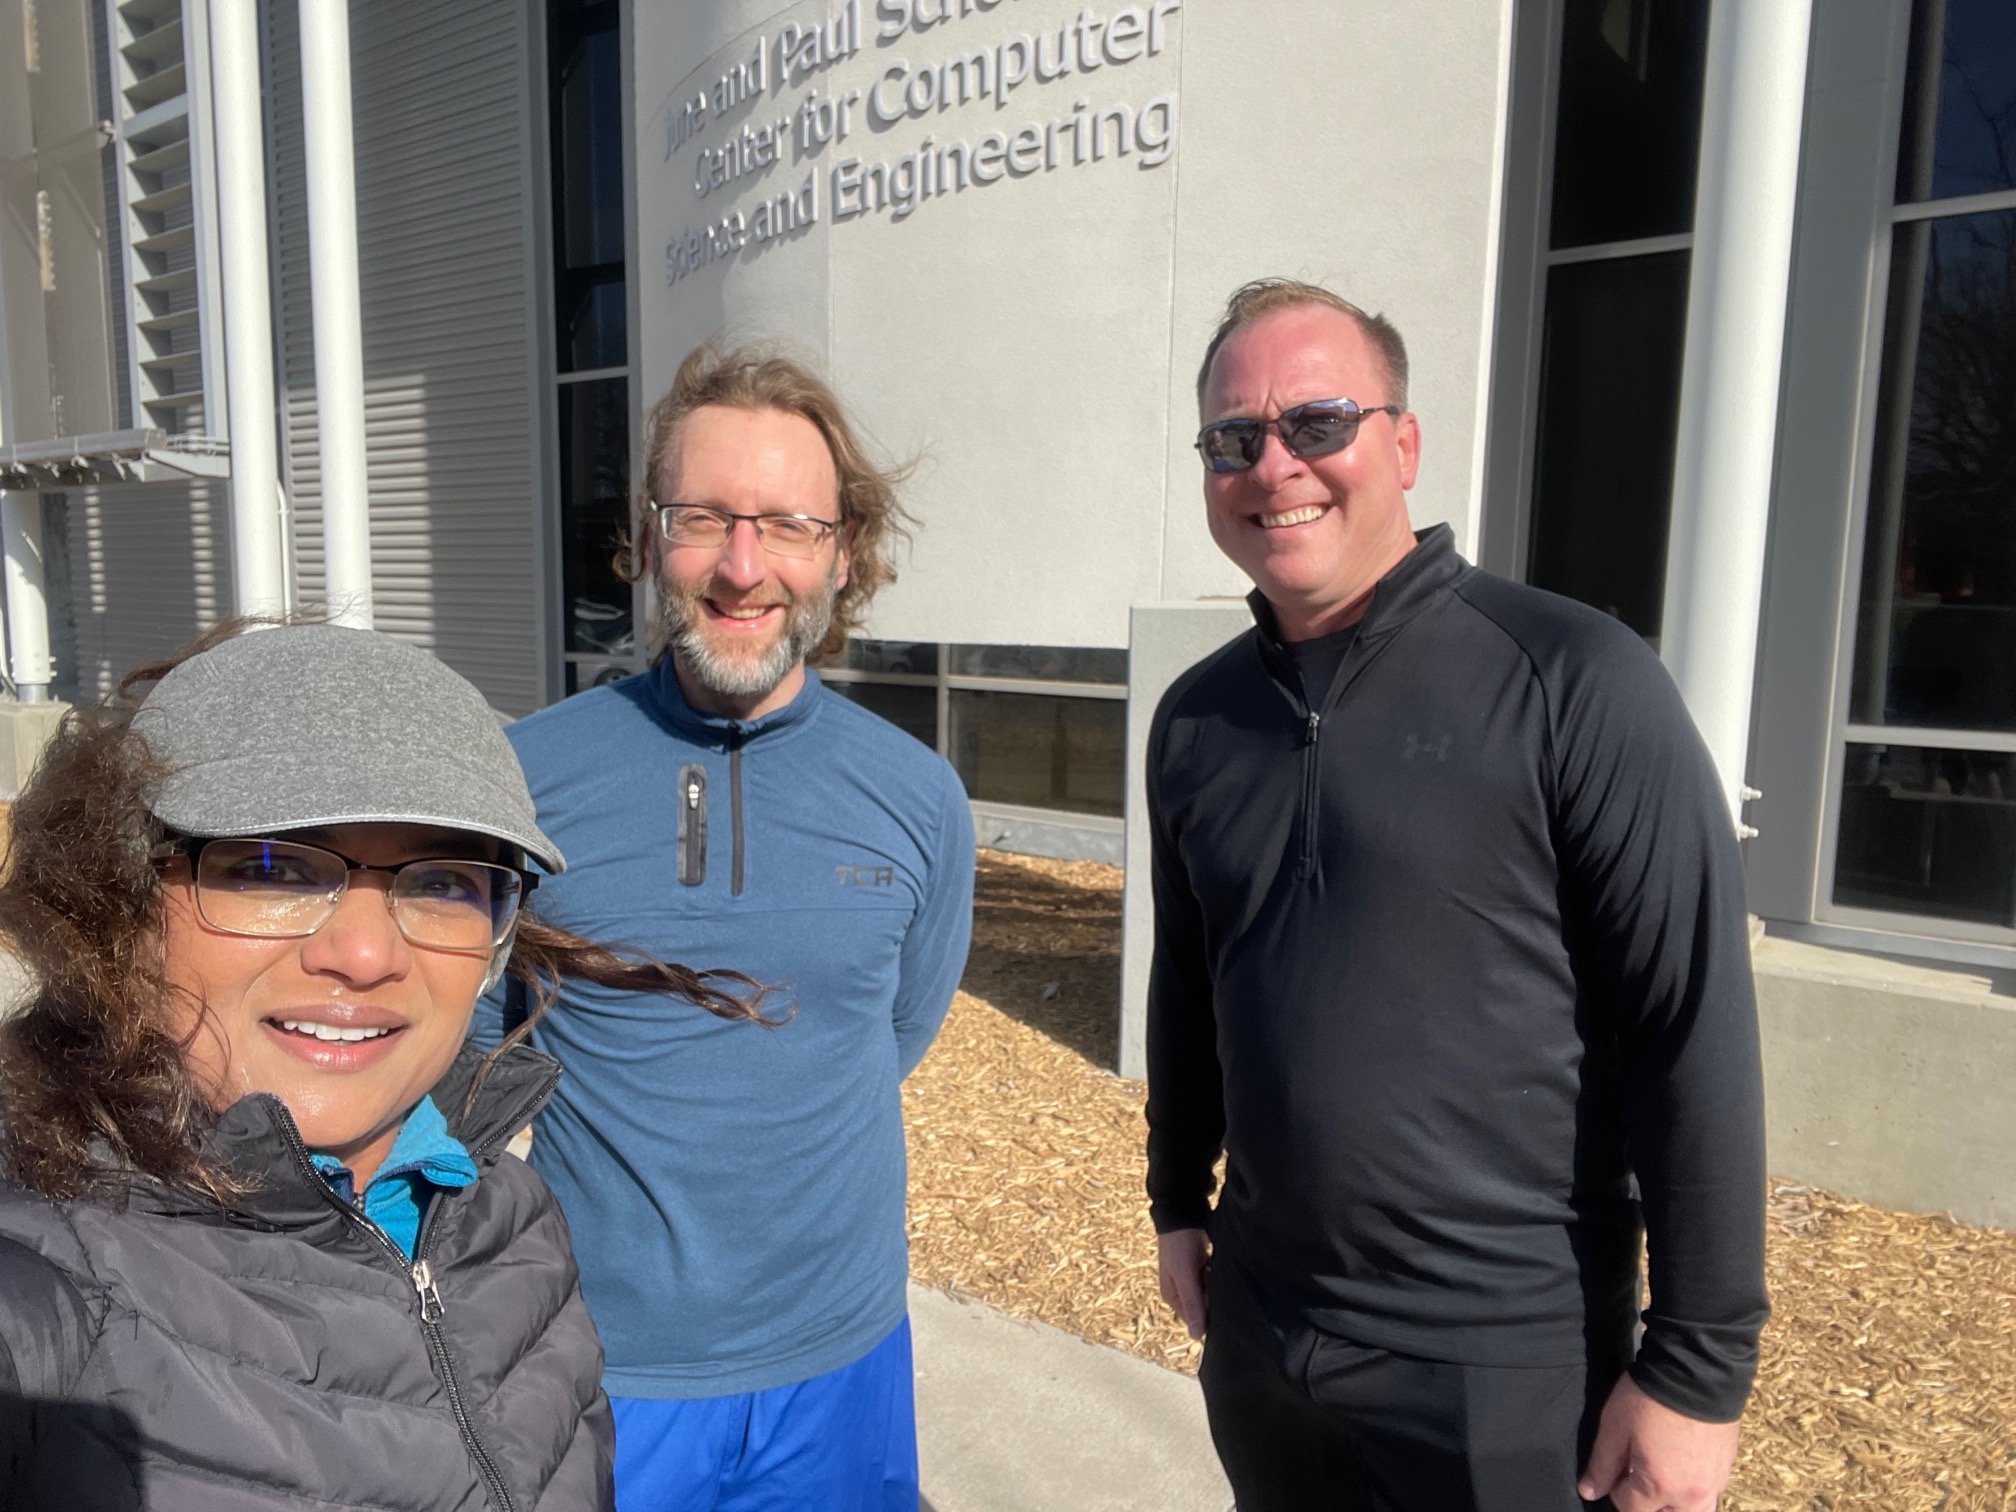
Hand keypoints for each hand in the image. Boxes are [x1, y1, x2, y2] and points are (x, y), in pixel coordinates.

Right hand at [1157, 1228, 1209, 1338]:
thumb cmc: (1179, 1246)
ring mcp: (1191, 1280)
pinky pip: (1212, 1281)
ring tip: (1211, 1266)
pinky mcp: (1200, 1269)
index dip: (1207, 1310)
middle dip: (1211, 1295)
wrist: (1183, 1214)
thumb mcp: (1185, 1276)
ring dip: (1214, 1284)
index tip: (1210, 1292)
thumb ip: (1192, 1305)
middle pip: (1203, 1306)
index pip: (1195, 1319)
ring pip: (1210, 1294)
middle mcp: (1181, 1291)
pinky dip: (1216, 1275)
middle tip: (1209, 1275)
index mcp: (1173, 1297)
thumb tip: (1197, 1337)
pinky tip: (1214, 1263)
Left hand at [1578, 1373, 1740, 1510]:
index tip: (1613, 1470)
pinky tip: (1682, 1464)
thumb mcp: (1615, 1427)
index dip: (1615, 1491)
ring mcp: (1715, 1481)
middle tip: (1636, 1476)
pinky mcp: (1728, 1466)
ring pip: (1693, 1510)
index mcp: (1660, 1486)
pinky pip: (1710, 1492)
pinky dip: (1694, 1489)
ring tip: (1661, 1477)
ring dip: (1674, 1503)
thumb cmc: (1651, 1396)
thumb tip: (1589, 1492)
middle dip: (1647, 1503)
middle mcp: (1691, 1493)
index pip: (1630, 1509)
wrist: (1699, 1369)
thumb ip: (1602, 1465)